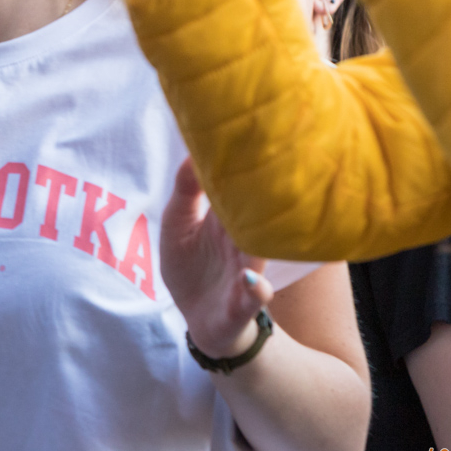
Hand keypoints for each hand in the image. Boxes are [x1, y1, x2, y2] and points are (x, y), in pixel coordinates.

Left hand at [160, 159, 274, 358]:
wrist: (200, 320)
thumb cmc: (191, 268)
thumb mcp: (178, 225)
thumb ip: (185, 190)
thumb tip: (192, 153)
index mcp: (227, 217)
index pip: (238, 186)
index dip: (241, 163)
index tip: (248, 130)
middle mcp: (243, 240)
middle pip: (256, 215)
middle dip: (263, 195)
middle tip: (273, 166)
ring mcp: (246, 271)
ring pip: (260, 252)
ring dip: (262, 239)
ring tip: (264, 221)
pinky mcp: (242, 303)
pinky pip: (254, 295)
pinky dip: (256, 288)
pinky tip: (252, 278)